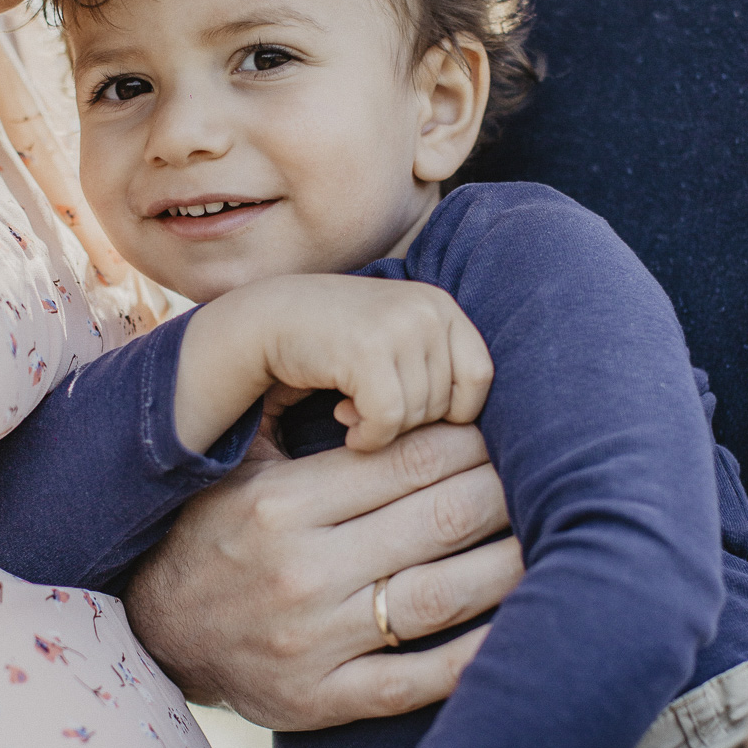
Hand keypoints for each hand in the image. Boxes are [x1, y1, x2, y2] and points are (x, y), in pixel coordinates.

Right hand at [124, 420, 522, 723]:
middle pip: (438, 518)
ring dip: (509, 565)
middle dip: (502, 491)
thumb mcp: (233, 468)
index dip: (469, 441)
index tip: (502, 432)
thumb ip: (294, 420)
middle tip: (546, 475)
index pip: (405, 459)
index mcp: (280, 504)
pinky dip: (477, 656)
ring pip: (442, 595)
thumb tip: (373, 364)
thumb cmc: (205, 535)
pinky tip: (520, 629)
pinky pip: (418, 680)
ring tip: (551, 541)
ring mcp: (314, 641)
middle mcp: (300, 571)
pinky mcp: (321, 700)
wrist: (146, 637)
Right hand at [175, 274, 492, 454]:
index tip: (412, 417)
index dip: (451, 411)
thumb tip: (478, 441)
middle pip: (448, 402)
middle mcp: (426, 309)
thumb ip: (436, 370)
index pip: (479, 378)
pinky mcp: (367, 348)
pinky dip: (367, 435)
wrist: (269, 319)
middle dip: (409, 423)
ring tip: (353, 411)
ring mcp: (398, 325)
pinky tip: (344, 422)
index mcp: (440, 307)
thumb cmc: (336, 345)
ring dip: (383, 429)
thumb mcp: (397, 346)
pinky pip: (388, 419)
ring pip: (418, 415)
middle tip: (369, 410)